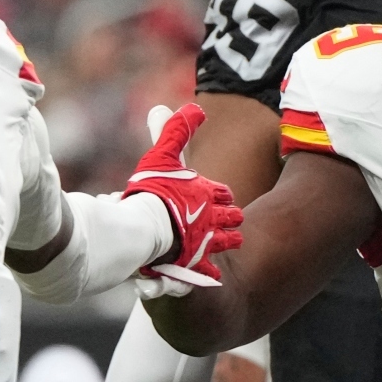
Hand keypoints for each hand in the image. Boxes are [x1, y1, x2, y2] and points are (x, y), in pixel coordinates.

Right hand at [124, 104, 242, 294]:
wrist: (146, 227)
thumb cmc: (153, 191)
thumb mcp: (163, 155)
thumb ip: (175, 130)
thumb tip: (195, 107)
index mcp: (205, 192)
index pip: (223, 193)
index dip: (223, 194)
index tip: (225, 196)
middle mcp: (210, 217)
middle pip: (231, 218)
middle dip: (232, 218)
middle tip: (235, 221)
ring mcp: (204, 241)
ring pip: (226, 242)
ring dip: (228, 240)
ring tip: (230, 242)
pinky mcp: (195, 261)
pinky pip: (208, 270)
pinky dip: (210, 272)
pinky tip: (213, 275)